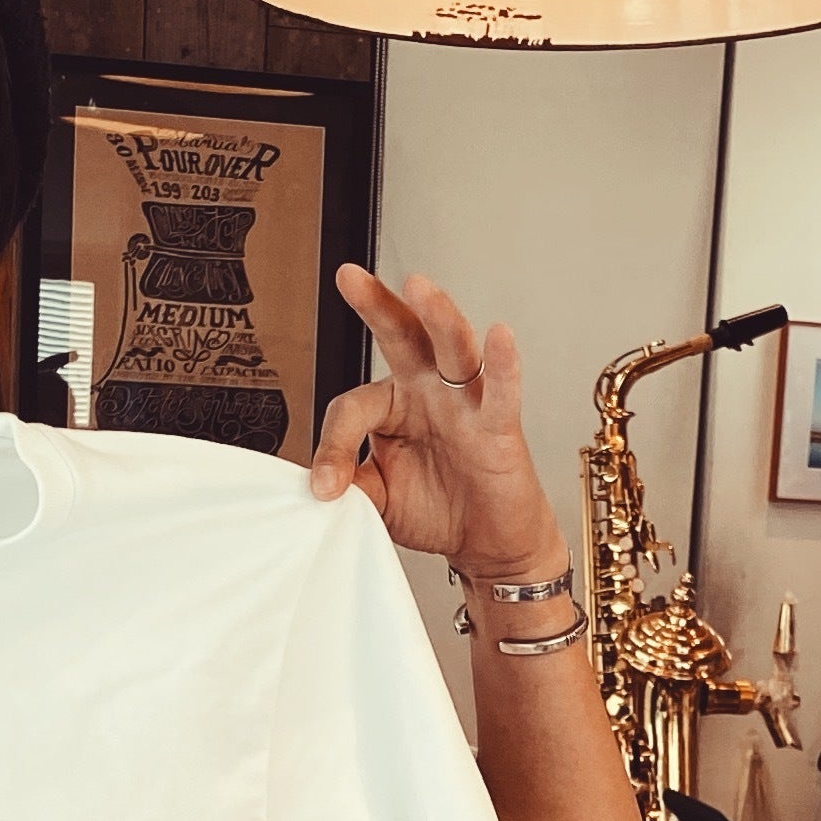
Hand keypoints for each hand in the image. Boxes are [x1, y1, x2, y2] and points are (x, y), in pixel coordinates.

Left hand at [304, 265, 559, 575]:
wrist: (488, 543)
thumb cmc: (438, 509)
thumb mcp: (378, 499)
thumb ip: (350, 485)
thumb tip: (318, 487)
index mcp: (393, 405)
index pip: (353, 407)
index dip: (333, 448)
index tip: (324, 489)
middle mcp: (427, 393)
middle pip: (402, 337)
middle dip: (376, 305)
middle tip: (349, 277)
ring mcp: (465, 404)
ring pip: (451, 348)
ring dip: (436, 316)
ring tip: (418, 286)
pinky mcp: (499, 428)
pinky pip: (500, 392)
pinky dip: (503, 364)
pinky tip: (499, 336)